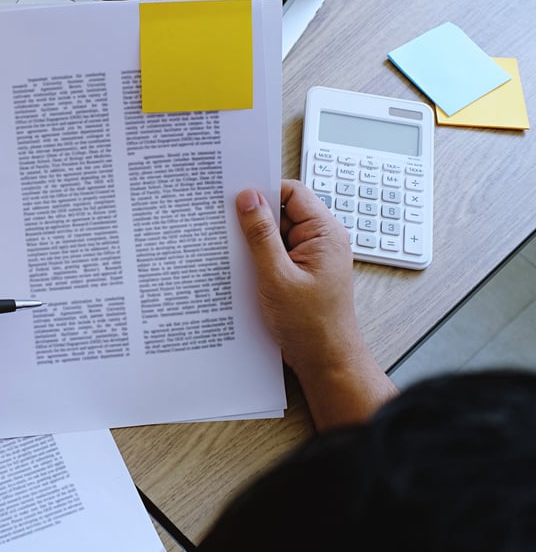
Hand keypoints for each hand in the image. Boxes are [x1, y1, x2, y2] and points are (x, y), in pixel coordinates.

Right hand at [236, 180, 394, 428]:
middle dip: (254, 218)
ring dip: (255, 241)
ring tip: (237, 254)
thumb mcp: (277, 276)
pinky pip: (277, 252)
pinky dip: (259, 257)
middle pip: (282, 211)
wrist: (325, 361)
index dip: (264, 190)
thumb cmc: (310, 325)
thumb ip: (260, 235)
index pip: (292, 192)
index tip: (235, 196)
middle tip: (227, 225)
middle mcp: (321, 240)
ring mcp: (312, 256)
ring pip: (276, 233)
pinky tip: (245, 269)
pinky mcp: (301, 271)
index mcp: (325, 233)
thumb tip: (248, 198)